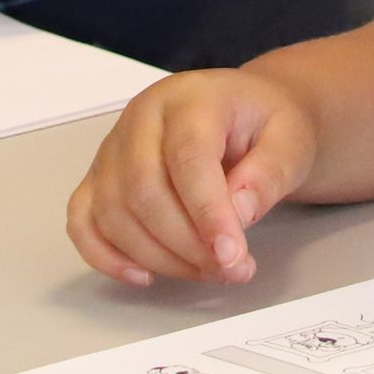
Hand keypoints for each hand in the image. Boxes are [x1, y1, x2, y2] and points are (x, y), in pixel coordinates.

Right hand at [66, 69, 320, 286]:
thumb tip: (238, 213)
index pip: (188, 157)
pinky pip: (83, 220)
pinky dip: (106, 256)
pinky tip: (145, 275)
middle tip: (231, 269)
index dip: (208, 213)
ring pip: (114, 213)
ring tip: (207, 271)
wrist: (245, 111)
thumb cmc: (264, 124)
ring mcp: (113, 147)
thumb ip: (269, 173)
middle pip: (144, 190)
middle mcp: (142, 117)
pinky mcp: (99, 176)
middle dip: (187, 245)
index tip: (233, 256)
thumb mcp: (290, 139)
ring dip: (159, 258)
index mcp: (190, 98)